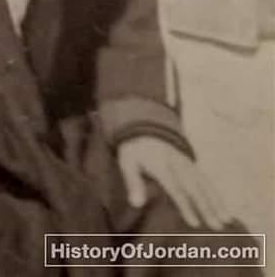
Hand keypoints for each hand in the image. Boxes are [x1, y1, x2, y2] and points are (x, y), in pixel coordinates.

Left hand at [117, 136, 233, 229]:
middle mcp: (178, 164)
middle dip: (207, 208)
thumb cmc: (134, 151)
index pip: (175, 188)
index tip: (195, 224)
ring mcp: (187, 164)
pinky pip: (207, 180)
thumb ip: (133, 182)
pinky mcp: (192, 165)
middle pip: (195, 188)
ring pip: (205, 185)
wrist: (145, 128)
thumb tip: (136, 204)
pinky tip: (224, 207)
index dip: (185, 206)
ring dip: (217, 202)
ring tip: (227, 220)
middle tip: (217, 226)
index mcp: (161, 165)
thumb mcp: (127, 163)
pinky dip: (216, 194)